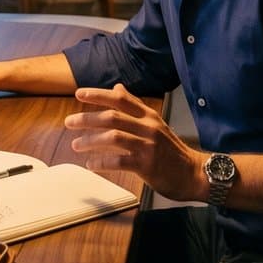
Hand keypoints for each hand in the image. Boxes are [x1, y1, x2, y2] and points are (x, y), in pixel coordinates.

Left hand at [63, 84, 203, 199]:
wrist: (193, 174)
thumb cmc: (171, 150)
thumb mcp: (155, 123)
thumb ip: (135, 106)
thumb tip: (117, 88)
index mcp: (149, 116)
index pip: (121, 99)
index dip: (98, 94)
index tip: (79, 94)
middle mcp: (148, 127)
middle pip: (112, 116)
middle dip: (87, 118)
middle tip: (69, 122)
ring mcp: (148, 146)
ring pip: (113, 136)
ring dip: (90, 140)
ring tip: (76, 144)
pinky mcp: (147, 165)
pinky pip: (118, 160)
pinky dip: (101, 161)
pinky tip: (91, 164)